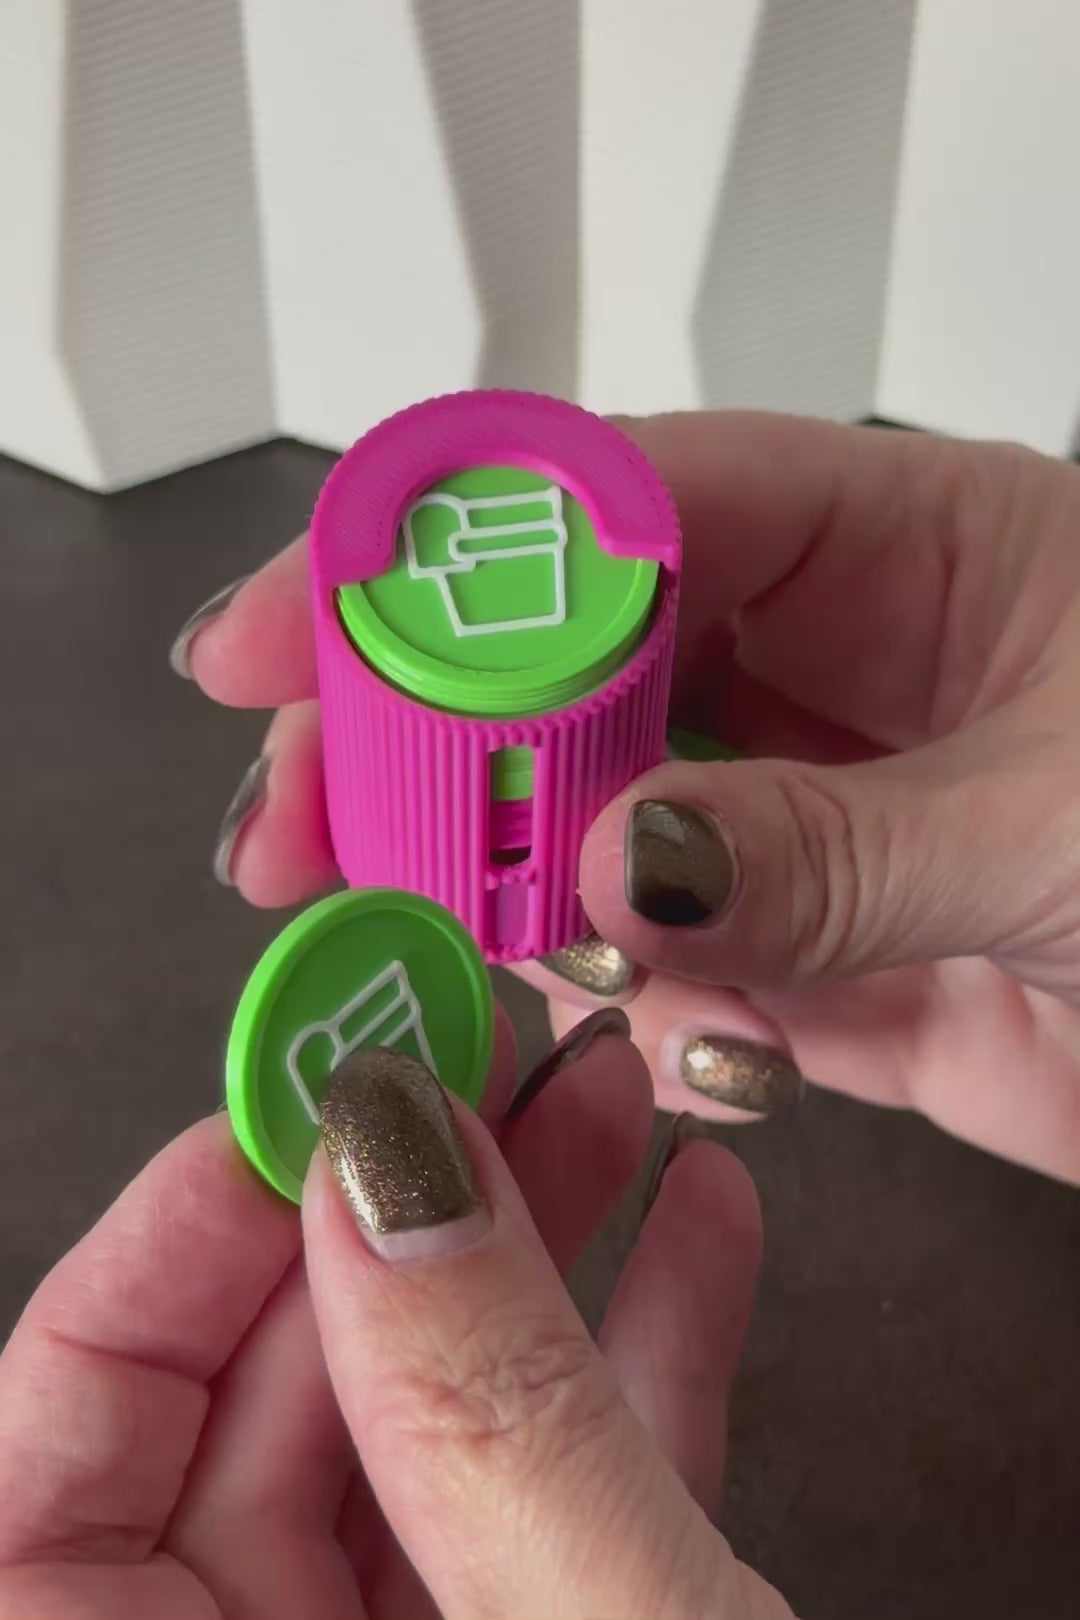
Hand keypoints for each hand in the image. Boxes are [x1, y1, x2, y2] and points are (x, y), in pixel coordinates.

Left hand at [0, 1021, 788, 1618]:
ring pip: (431, 1436)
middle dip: (399, 1206)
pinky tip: (699, 1224)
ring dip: (532, 1253)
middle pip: (272, 1408)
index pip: (55, 1451)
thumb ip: (493, 1429)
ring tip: (611, 1094)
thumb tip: (400, 1157)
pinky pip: (566, 1504)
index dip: (164, 1253)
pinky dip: (638, 1366)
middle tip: (487, 1050)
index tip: (312, 1103)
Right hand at [175, 412, 1079, 1182]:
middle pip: (566, 668)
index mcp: (905, 543)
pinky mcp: (823, 952)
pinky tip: (663, 1031)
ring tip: (423, 933)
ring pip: (594, 821)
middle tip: (300, 820)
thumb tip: (614, 860)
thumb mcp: (1068, 819)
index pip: (625, 504)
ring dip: (508, 887)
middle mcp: (840, 666)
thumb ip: (833, 844)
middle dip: (423, 743)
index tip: (295, 630)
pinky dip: (636, 1006)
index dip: (443, 558)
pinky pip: (674, 963)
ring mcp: (817, 814)